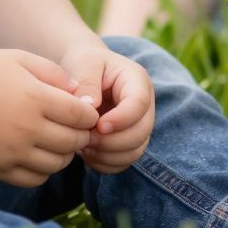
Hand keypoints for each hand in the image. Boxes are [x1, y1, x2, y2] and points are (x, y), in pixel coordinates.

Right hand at [0, 50, 100, 187]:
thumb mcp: (18, 60)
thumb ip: (53, 74)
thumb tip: (81, 96)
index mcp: (35, 98)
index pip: (82, 116)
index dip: (89, 115)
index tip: (83, 111)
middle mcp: (26, 129)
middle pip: (73, 142)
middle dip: (80, 135)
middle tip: (73, 127)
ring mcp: (12, 153)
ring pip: (57, 164)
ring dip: (63, 154)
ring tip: (54, 140)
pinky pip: (35, 179)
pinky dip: (43, 170)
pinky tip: (36, 154)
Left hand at [59, 39, 155, 173]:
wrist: (85, 72)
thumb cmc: (85, 63)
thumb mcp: (84, 63)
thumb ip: (86, 82)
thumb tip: (89, 106)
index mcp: (137, 80)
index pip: (139, 104)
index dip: (121, 119)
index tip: (98, 125)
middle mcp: (145, 106)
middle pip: (142, 132)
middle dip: (113, 142)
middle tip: (85, 138)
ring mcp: (139, 126)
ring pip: (135, 152)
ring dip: (108, 155)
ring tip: (83, 146)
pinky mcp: (129, 142)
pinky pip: (123, 162)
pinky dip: (105, 163)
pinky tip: (86, 153)